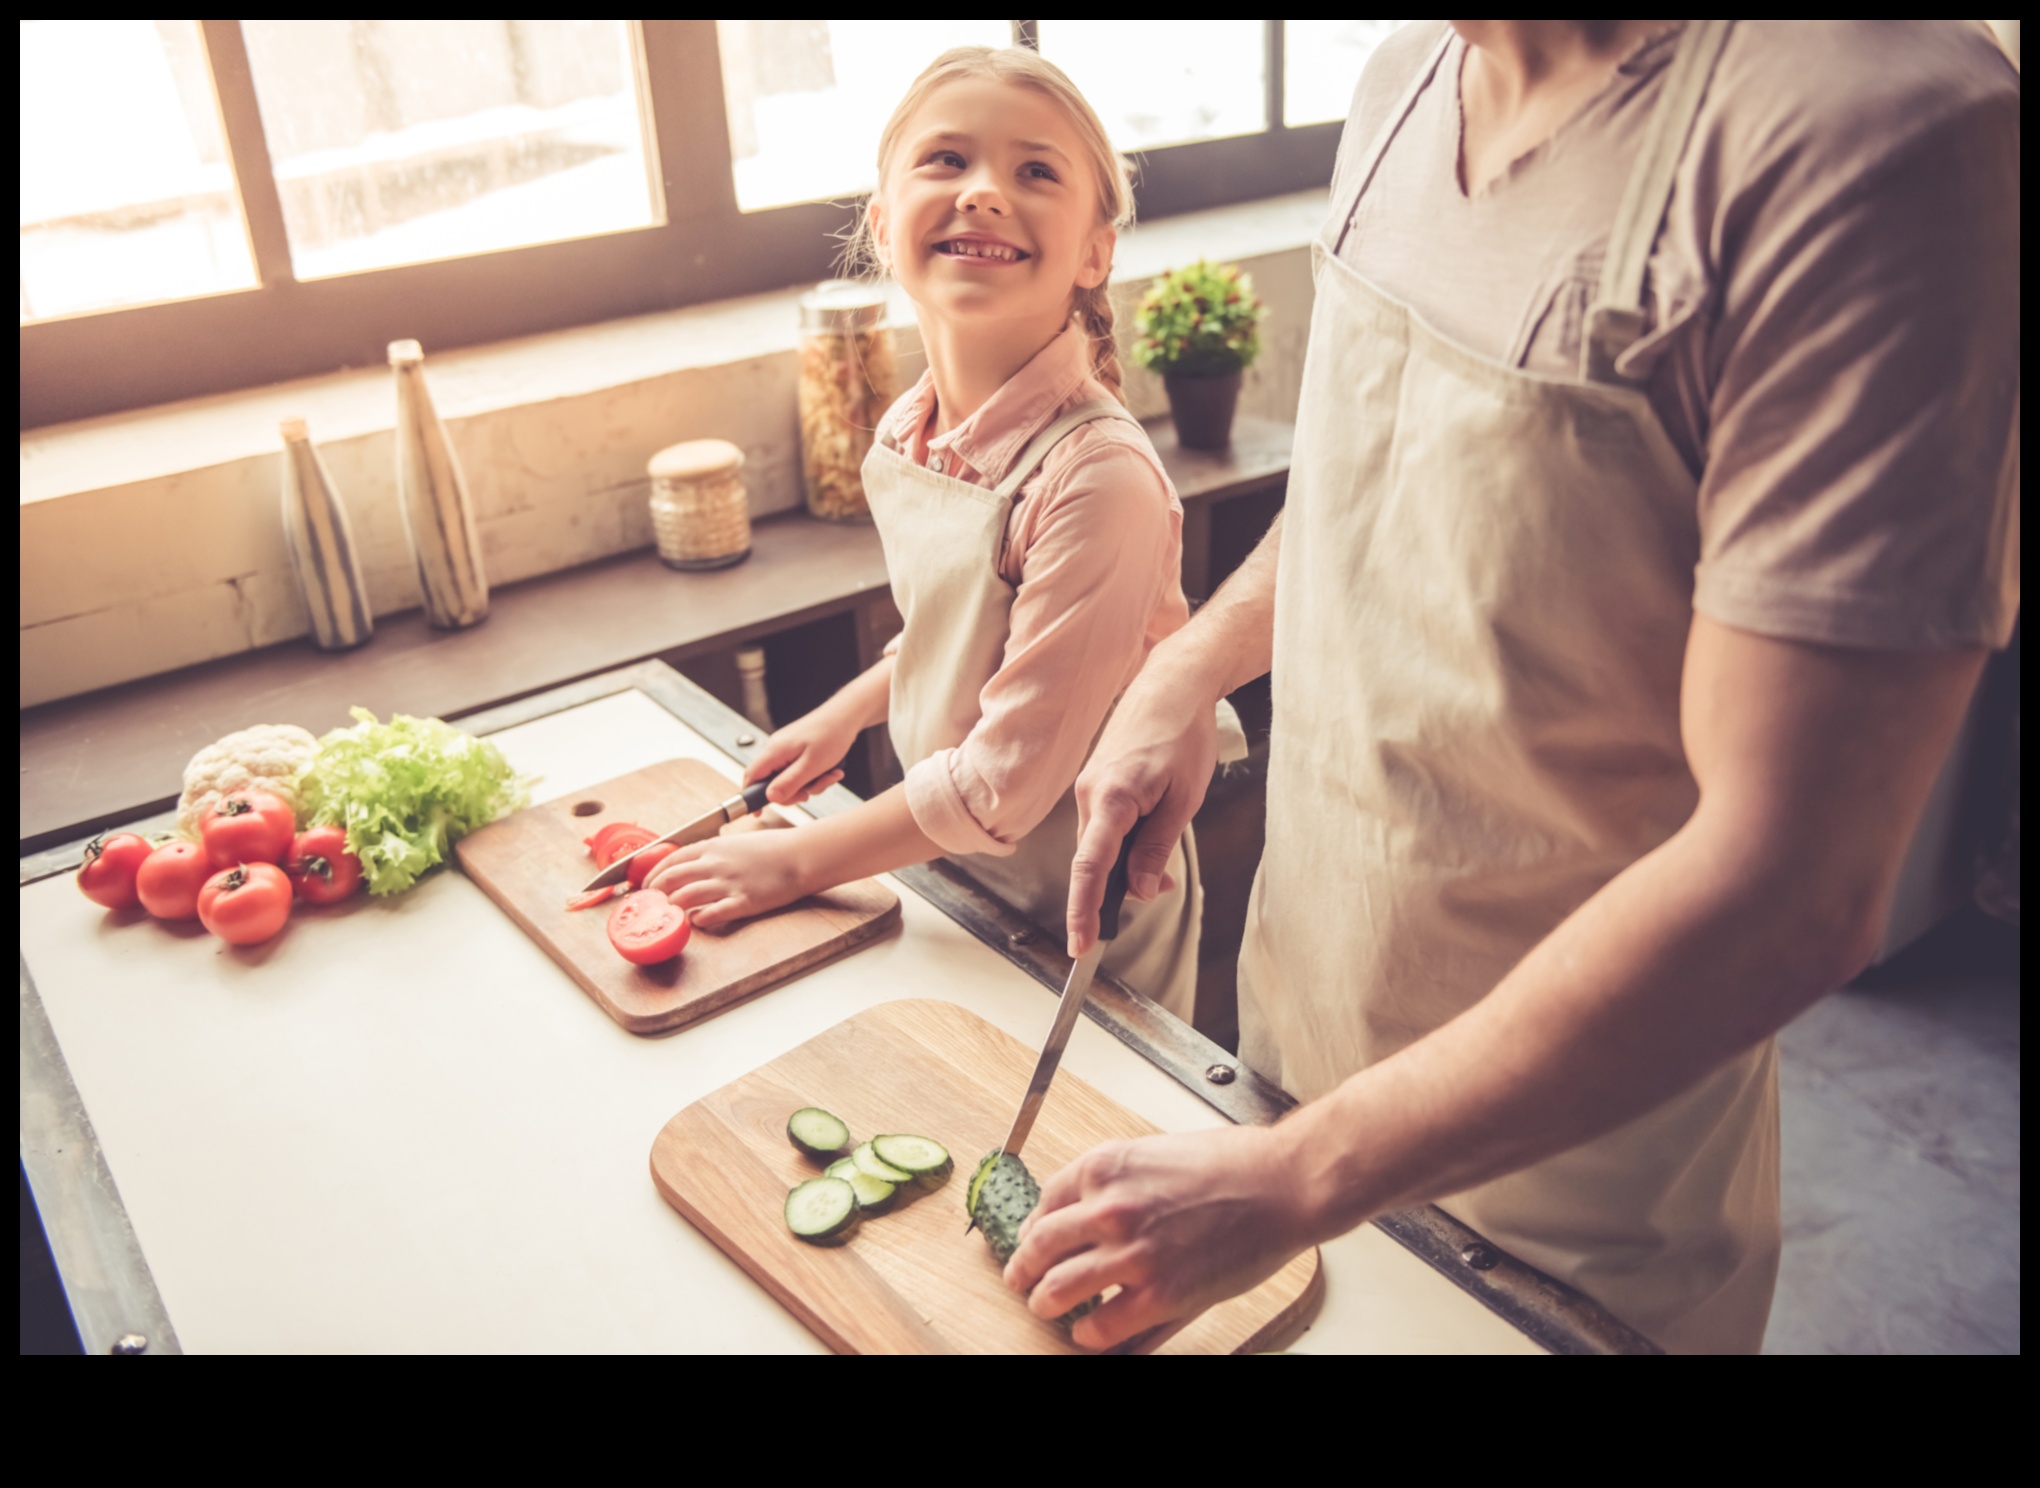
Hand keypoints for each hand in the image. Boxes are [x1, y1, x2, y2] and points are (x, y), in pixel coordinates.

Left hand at [645, 827, 814, 928]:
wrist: (800, 856)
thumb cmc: (773, 848)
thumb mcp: (736, 842)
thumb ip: (713, 853)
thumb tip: (693, 864)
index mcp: (712, 847)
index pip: (671, 860)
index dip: (654, 874)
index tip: (647, 885)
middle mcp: (715, 864)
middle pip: (671, 879)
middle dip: (655, 893)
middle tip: (651, 904)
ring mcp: (728, 884)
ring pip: (685, 898)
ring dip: (673, 908)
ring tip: (670, 915)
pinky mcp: (742, 902)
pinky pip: (711, 915)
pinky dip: (697, 920)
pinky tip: (696, 922)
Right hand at [744, 704, 858, 806]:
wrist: (847, 715)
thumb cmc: (831, 735)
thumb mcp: (812, 765)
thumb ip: (790, 783)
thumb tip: (770, 797)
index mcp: (775, 751)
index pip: (752, 776)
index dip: (751, 796)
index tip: (758, 813)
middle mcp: (776, 749)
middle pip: (772, 782)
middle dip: (793, 792)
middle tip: (810, 792)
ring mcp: (787, 749)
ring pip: (789, 779)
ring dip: (810, 784)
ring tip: (829, 776)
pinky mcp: (797, 750)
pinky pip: (799, 771)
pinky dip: (814, 776)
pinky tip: (830, 771)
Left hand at [1002, 1125, 1319, 1350]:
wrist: (1283, 1184)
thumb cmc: (1235, 1163)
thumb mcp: (1157, 1153)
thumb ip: (1118, 1183)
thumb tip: (1086, 1210)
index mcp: (1106, 1166)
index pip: (1045, 1201)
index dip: (1032, 1226)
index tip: (1030, 1239)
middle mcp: (1109, 1208)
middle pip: (1039, 1246)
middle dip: (1023, 1267)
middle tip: (1019, 1278)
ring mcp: (1131, 1254)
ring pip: (1057, 1288)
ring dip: (1044, 1302)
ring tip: (1045, 1307)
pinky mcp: (1158, 1294)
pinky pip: (1100, 1326)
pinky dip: (1086, 1334)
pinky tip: (1086, 1333)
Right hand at [1067, 667, 1217, 955]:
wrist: (1172, 684)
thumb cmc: (1183, 735)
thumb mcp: (1183, 800)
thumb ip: (1157, 847)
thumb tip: (1141, 891)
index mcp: (1110, 799)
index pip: (1089, 868)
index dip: (1083, 911)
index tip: (1082, 946)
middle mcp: (1088, 794)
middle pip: (1094, 860)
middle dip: (1120, 886)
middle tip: (1164, 888)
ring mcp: (1088, 786)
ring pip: (1100, 843)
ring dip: (1127, 861)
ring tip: (1166, 858)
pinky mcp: (1095, 781)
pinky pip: (1103, 824)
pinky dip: (1123, 840)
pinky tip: (1150, 835)